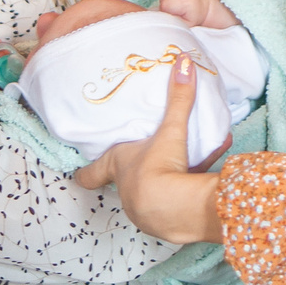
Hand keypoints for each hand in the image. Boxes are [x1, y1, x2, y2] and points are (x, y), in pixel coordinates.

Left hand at [72, 52, 225, 244]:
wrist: (177, 210)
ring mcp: (144, 210)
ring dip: (164, 182)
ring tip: (183, 167)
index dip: (85, 173)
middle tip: (142, 165)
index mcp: (117, 166)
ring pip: (151, 194)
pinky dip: (186, 192)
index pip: (92, 173)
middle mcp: (126, 189)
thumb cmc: (159, 168)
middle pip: (123, 182)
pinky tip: (206, 177)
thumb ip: (178, 98)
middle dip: (133, 173)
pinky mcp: (165, 224)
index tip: (79, 174)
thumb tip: (182, 61)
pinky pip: (174, 202)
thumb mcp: (171, 130)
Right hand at [156, 0, 236, 30]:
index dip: (166, 10)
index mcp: (185, 1)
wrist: (205, 4)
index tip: (174, 11)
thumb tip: (161, 16)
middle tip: (176, 5)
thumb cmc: (194, 15)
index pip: (164, 4)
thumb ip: (172, 21)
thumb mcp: (185, 24)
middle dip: (166, 2)